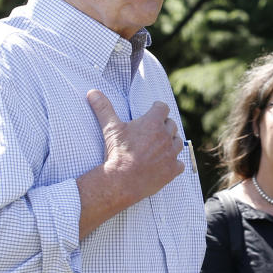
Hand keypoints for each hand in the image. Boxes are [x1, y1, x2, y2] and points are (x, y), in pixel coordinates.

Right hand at [87, 89, 184, 203]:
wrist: (121, 181)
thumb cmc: (117, 153)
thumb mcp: (110, 128)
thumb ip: (104, 108)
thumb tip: (92, 92)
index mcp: (153, 123)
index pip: (163, 107)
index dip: (157, 109)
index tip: (153, 111)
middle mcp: (166, 136)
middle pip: (171, 125)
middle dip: (163, 127)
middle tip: (152, 132)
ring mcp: (171, 153)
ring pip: (178, 142)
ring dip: (171, 143)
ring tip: (159, 147)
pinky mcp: (173, 169)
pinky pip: (180, 163)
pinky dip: (174, 163)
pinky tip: (165, 164)